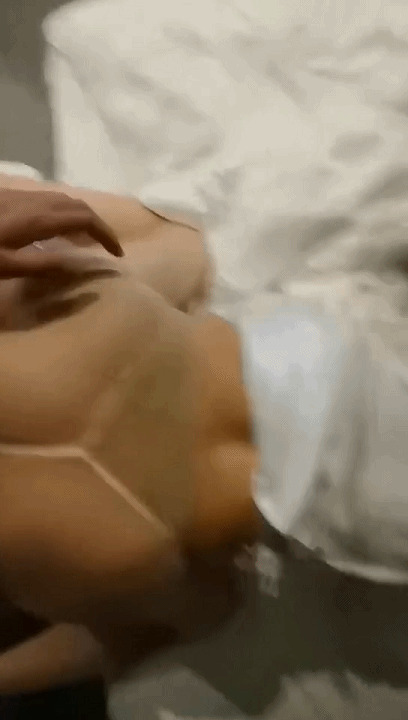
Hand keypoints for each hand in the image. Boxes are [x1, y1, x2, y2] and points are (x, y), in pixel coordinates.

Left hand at [0, 189, 122, 278]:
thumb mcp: (10, 265)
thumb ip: (43, 265)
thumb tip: (78, 266)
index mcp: (42, 219)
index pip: (87, 220)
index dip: (107, 235)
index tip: (118, 254)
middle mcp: (39, 202)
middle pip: (79, 206)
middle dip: (98, 225)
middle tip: (107, 246)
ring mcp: (25, 195)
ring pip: (64, 200)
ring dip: (82, 216)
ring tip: (87, 239)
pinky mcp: (13, 195)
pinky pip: (49, 199)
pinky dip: (65, 212)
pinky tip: (57, 227)